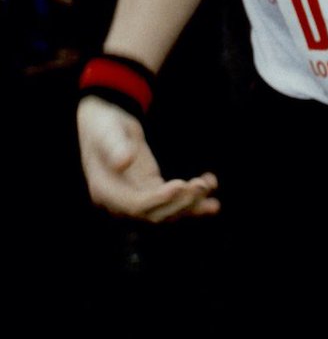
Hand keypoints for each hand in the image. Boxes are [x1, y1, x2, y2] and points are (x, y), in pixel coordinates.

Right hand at [78, 97, 219, 222]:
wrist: (104, 124)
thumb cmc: (103, 126)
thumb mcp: (107, 132)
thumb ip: (114, 146)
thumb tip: (123, 162)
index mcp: (105, 191)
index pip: (135, 205)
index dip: (159, 199)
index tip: (180, 186)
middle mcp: (120, 202)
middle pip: (155, 214)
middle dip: (181, 202)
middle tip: (201, 185)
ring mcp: (136, 197)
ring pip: (167, 211)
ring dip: (191, 203)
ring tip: (210, 186)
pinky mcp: (149, 190)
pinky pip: (171, 202)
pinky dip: (192, 201)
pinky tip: (212, 199)